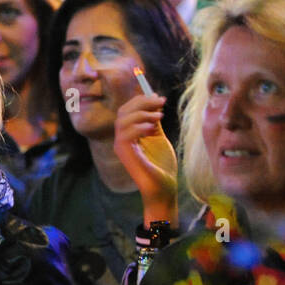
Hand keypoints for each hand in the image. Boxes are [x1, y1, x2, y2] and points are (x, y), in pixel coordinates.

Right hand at [113, 92, 177, 213]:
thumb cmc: (162, 166)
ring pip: (122, 120)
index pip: (127, 111)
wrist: (163, 187)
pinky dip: (139, 126)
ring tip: (159, 116)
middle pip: (123, 111)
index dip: (141, 100)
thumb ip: (153, 122)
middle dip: (141, 102)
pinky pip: (125, 134)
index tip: (159, 97)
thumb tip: (155, 103)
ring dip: (142, 113)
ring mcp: (121, 147)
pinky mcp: (124, 154)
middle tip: (160, 101)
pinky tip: (153, 127)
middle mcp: (122, 139)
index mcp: (129, 135)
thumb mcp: (158, 138)